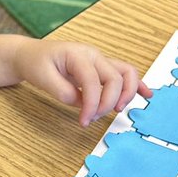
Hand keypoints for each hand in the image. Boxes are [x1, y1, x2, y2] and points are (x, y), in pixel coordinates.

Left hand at [11, 39, 151, 125]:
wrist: (31, 55)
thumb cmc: (35, 63)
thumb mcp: (42, 78)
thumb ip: (62, 91)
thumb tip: (80, 103)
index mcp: (78, 55)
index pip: (94, 82)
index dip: (92, 104)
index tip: (83, 121)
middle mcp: (94, 55)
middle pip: (115, 79)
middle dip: (107, 103)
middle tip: (92, 119)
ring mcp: (100, 60)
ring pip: (126, 73)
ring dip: (126, 94)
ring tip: (118, 110)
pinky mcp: (101, 69)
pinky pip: (124, 74)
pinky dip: (136, 85)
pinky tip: (146, 94)